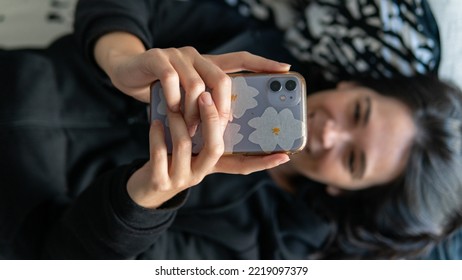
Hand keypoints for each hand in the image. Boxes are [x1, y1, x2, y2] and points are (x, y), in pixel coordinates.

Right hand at [94, 32, 290, 134]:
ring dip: (194, 112)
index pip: (242, 60)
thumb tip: (230, 127)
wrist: (127, 75)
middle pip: (222, 78)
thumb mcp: (188, 101)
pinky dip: (173, 100)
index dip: (264, 64)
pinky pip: (172, 79)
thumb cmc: (162, 93)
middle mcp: (197, 57)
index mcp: (209, 66)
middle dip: (224, 106)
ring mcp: (177, 55)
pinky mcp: (158, 58)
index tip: (285, 69)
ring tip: (189, 128)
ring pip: (197, 84)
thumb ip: (207, 108)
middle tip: (221, 125)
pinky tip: (170, 110)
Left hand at [127, 91, 289, 208]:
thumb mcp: (193, 147)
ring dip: (179, 123)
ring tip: (173, 106)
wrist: (145, 186)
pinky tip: (155, 123)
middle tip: (205, 97)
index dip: (264, 161)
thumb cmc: (172, 158)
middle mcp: (201, 174)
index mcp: (213, 165)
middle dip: (212, 121)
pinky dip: (157, 137)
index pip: (244, 165)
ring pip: (186, 148)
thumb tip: (219, 99)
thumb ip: (208, 132)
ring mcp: (181, 179)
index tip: (285, 154)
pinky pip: (160, 156)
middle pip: (217, 149)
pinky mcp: (159, 182)